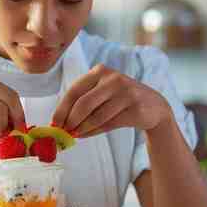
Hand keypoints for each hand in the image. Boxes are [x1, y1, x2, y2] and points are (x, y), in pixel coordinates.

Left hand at [52, 64, 170, 137]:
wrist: (153, 106)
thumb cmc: (119, 100)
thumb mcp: (101, 93)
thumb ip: (82, 103)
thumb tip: (60, 122)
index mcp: (100, 71)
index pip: (74, 90)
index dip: (62, 108)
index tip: (53, 123)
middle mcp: (113, 79)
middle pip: (84, 103)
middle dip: (70, 120)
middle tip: (62, 132)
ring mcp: (126, 93)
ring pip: (96, 116)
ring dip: (81, 129)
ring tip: (74, 135)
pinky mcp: (135, 108)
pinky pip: (108, 123)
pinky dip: (93, 131)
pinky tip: (85, 135)